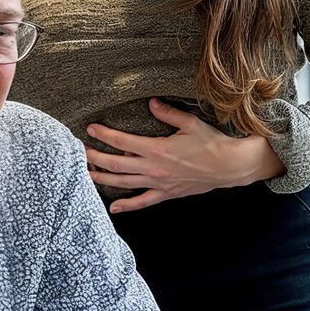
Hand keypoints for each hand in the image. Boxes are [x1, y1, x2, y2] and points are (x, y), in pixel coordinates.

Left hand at [86, 98, 284, 213]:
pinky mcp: (166, 194)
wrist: (229, 167)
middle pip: (116, 165)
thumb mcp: (190, 123)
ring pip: (124, 183)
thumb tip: (151, 103)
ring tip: (86, 174)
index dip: (104, 135)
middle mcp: (153, 168)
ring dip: (103, 179)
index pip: (123, 141)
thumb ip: (168, 113)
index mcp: (157, 149)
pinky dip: (127, 206)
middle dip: (95, 158)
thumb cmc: (211, 143)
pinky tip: (113, 208)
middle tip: (80, 151)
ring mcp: (158, 183)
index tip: (91, 129)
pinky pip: (143, 202)